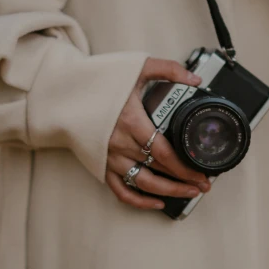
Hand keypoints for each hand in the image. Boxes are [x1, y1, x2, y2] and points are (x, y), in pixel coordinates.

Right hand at [106, 57, 211, 210]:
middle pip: (157, 170)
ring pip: (142, 183)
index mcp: (131, 121)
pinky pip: (120, 190)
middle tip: (203, 185)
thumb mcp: (135, 67)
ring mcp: (110, 156)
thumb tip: (195, 79)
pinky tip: (156, 202)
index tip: (201, 173)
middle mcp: (120, 143)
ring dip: (167, 192)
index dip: (185, 167)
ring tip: (187, 193)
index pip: (163, 152)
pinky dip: (138, 200)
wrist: (65, 92)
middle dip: (183, 181)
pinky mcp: (101, 164)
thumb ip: (167, 69)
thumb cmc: (99, 80)